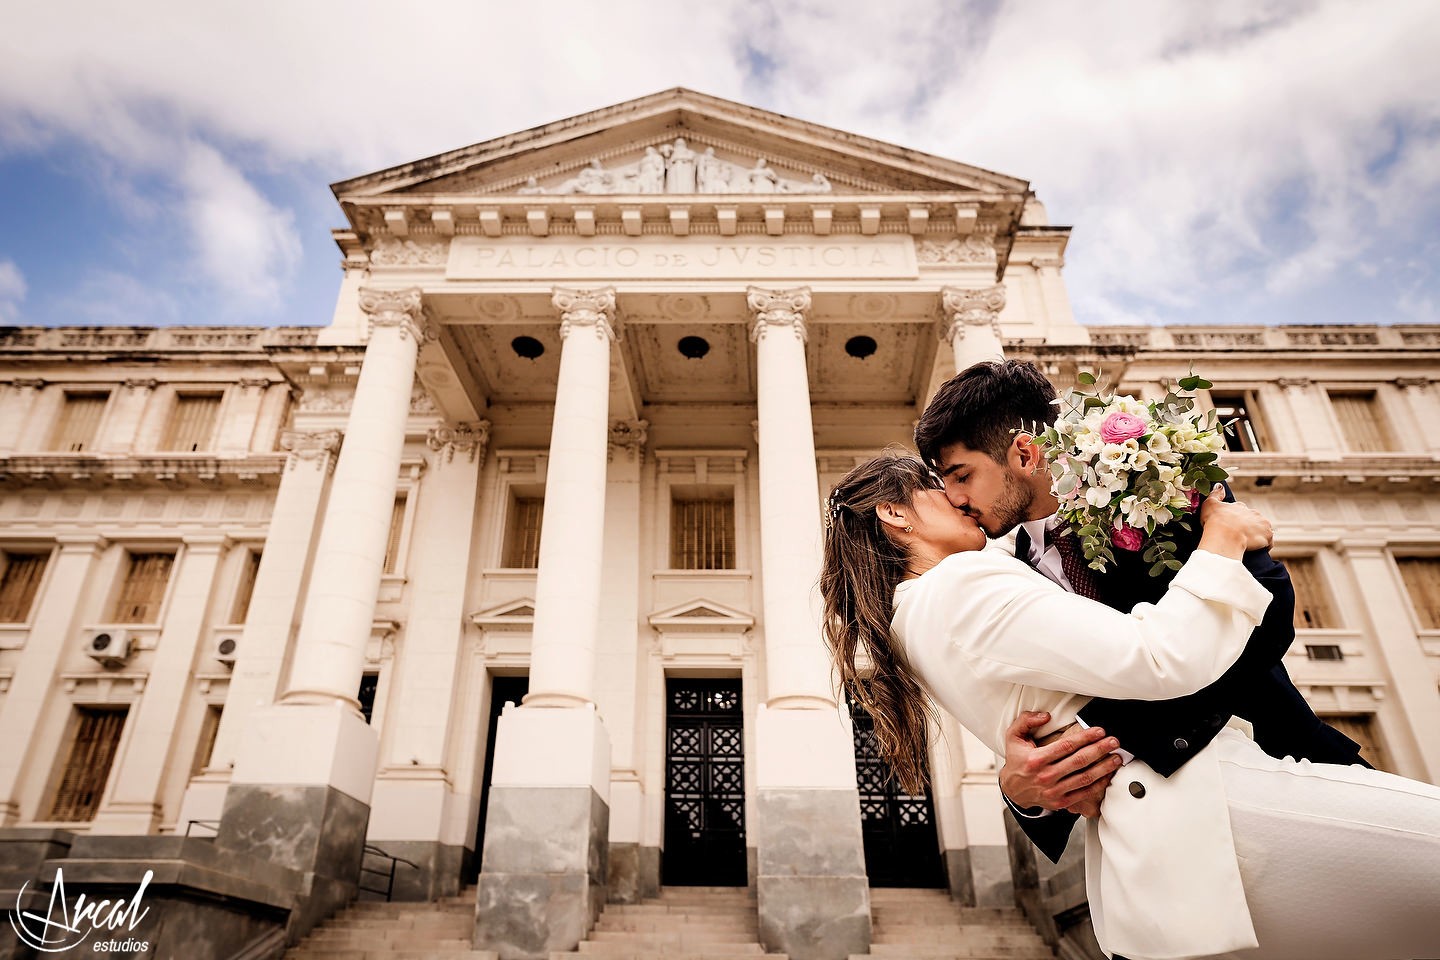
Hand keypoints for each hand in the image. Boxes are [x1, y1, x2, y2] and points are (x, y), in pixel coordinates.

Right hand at [998, 712, 1123, 817]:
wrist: (1012, 789)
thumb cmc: (1016, 760)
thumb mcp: (1013, 736)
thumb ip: (1026, 721)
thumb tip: (1046, 716)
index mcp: (1036, 759)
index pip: (1066, 746)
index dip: (1085, 737)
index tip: (1099, 731)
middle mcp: (1046, 776)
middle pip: (1079, 761)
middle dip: (1100, 749)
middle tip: (1114, 742)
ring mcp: (1054, 790)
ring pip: (1084, 778)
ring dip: (1104, 767)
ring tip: (1117, 758)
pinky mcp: (1060, 801)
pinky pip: (1083, 793)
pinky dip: (1098, 784)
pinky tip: (1108, 775)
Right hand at [1199, 484, 1272, 553]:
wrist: (1225, 536)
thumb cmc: (1215, 521)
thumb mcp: (1210, 504)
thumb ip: (1215, 494)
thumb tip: (1220, 485)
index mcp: (1240, 507)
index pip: (1241, 512)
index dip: (1236, 520)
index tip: (1230, 527)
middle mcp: (1253, 513)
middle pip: (1253, 521)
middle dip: (1248, 527)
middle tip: (1237, 536)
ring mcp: (1262, 524)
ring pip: (1261, 530)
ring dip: (1257, 535)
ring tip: (1246, 544)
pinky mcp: (1268, 536)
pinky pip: (1268, 542)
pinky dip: (1264, 546)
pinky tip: (1255, 549)